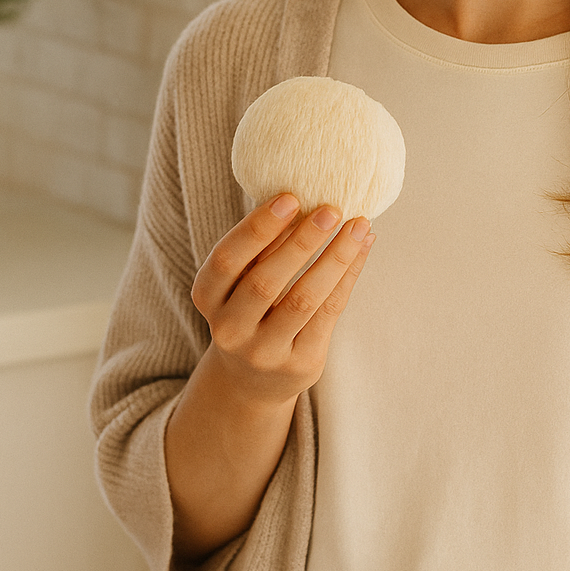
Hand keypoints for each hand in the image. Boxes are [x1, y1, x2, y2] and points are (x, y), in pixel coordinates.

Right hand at [166, 193, 374, 560]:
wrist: (254, 379)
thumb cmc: (252, 307)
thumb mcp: (240, 280)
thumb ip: (262, 245)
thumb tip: (305, 191)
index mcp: (207, 298)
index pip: (225, 260)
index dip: (257, 228)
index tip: (290, 196)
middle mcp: (229, 330)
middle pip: (265, 282)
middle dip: (301, 242)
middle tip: (331, 208)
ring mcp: (264, 352)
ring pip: (303, 301)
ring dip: (335, 259)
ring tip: (359, 226)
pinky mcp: (299, 365)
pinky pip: (330, 314)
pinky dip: (348, 277)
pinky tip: (362, 248)